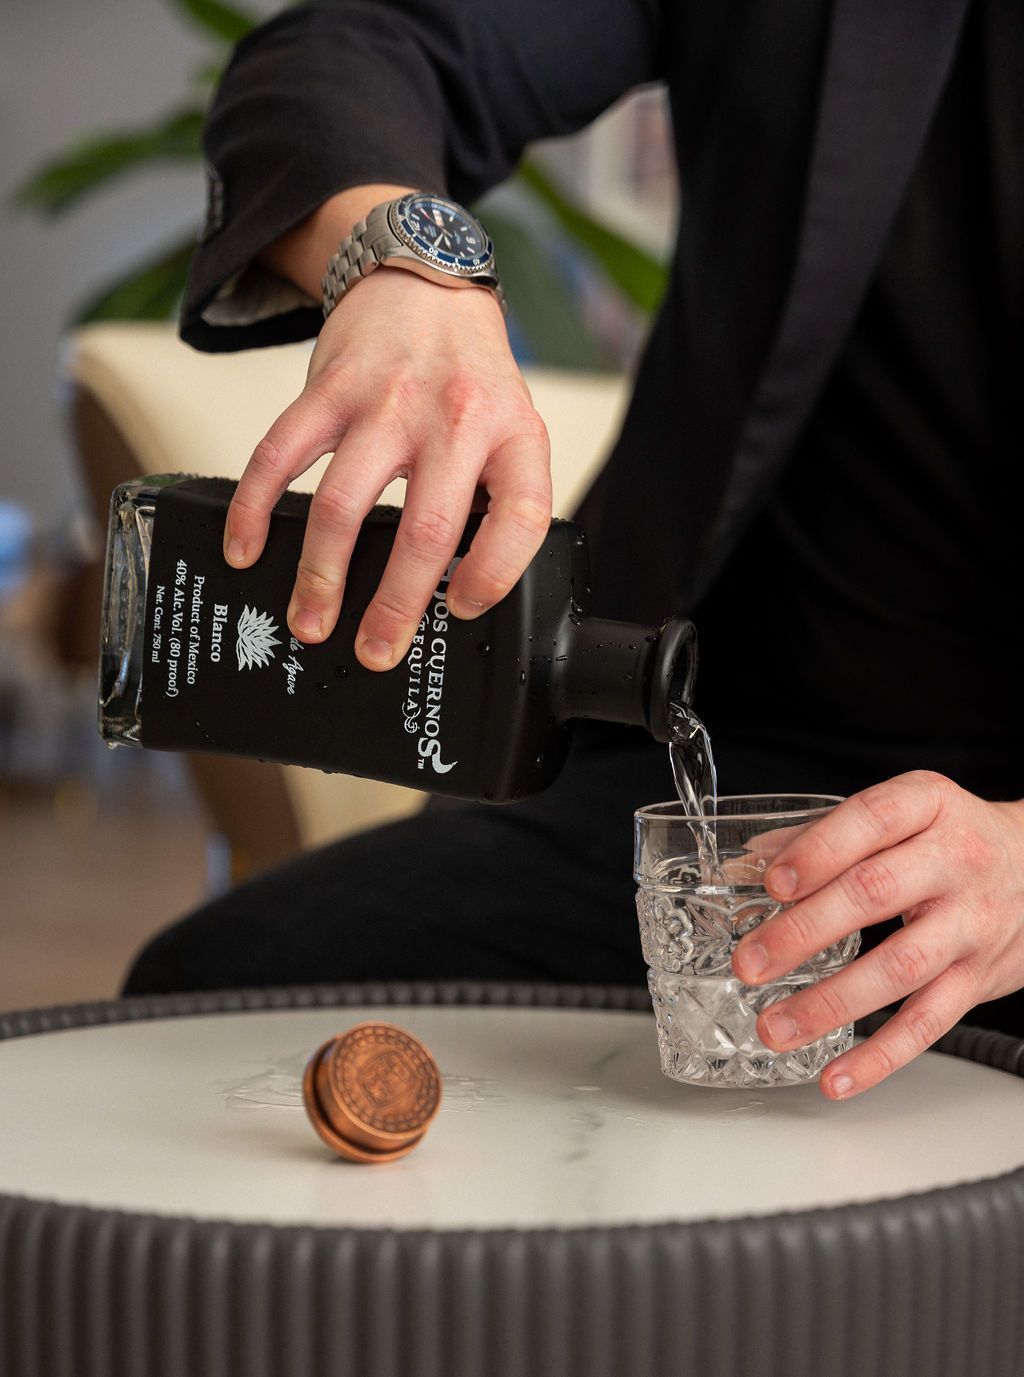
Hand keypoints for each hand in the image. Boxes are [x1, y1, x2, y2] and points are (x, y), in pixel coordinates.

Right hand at [223, 268, 550, 669]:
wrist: (425, 286)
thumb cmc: (470, 377)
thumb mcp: (513, 428)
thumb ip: (499, 497)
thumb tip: (462, 587)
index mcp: (512, 434)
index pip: (520, 516)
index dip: (493, 574)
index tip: (460, 610)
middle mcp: (453, 418)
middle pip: (424, 530)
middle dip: (394, 605)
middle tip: (375, 651)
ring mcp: (386, 402)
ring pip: (344, 505)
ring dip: (321, 577)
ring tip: (311, 623)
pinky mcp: (327, 389)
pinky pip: (280, 456)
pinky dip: (255, 510)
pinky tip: (246, 549)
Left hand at [731, 771, 1023, 1098]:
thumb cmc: (952, 838)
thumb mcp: (902, 815)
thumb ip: (825, 833)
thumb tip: (752, 861)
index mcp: (927, 805)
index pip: (870, 820)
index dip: (819, 851)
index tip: (773, 883)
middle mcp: (954, 861)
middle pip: (874, 894)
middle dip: (804, 932)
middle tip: (751, 962)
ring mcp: (971, 923)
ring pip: (899, 967)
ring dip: (829, 1003)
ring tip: (775, 1026)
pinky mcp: (980, 979)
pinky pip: (928, 1023)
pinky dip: (880, 1056)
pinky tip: (837, 1076)